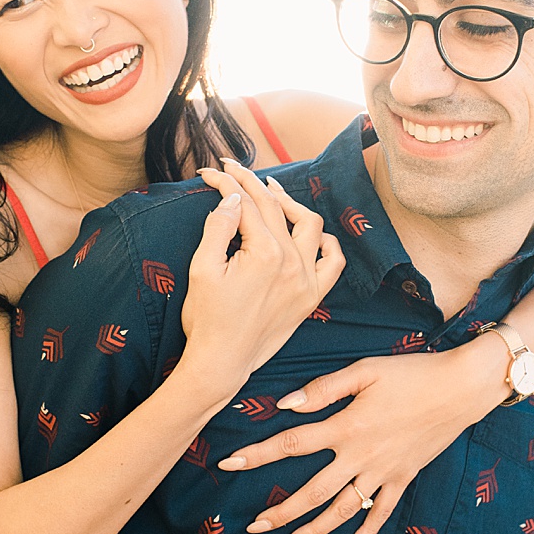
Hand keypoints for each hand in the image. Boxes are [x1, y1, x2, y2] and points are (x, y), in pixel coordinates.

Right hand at [178, 163, 343, 402]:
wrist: (221, 363)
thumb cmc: (206, 319)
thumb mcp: (202, 269)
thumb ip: (218, 227)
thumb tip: (233, 198)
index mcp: (266, 253)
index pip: (247, 204)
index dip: (227, 183)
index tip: (210, 171)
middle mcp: (293, 263)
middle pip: (274, 209)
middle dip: (249, 184)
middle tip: (230, 169)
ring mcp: (307, 280)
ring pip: (309, 225)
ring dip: (290, 204)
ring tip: (269, 192)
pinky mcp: (311, 297)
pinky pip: (332, 262)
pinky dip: (326, 243)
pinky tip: (311, 233)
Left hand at [216, 343, 510, 533]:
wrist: (461, 388)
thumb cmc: (411, 373)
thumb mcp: (365, 371)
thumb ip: (324, 389)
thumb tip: (285, 405)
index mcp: (346, 427)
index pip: (291, 444)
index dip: (258, 454)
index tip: (228, 465)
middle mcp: (361, 457)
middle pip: (312, 491)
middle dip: (280, 511)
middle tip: (253, 526)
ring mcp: (383, 473)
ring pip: (342, 510)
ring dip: (314, 531)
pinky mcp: (404, 478)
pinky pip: (382, 512)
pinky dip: (366, 533)